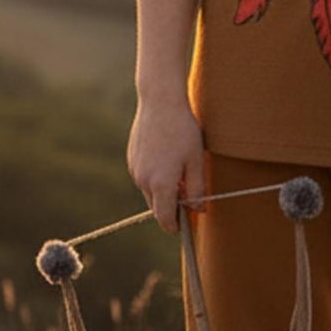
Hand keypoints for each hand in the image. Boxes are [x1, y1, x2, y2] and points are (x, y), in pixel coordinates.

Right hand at [126, 95, 207, 231]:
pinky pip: (144, 177)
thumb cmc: (183, 130)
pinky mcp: (132, 159)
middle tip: (190, 195)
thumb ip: (197, 188)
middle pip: (157, 206)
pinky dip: (156, 177)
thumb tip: (198, 209)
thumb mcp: (196, 160)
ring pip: (150, 192)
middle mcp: (144, 180)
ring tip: (182, 171)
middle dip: (172, 206)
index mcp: (161, 183)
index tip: (183, 228)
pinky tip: (169, 159)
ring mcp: (135, 170)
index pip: (165, 218)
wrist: (159, 102)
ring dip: (164, 190)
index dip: (175, 226)